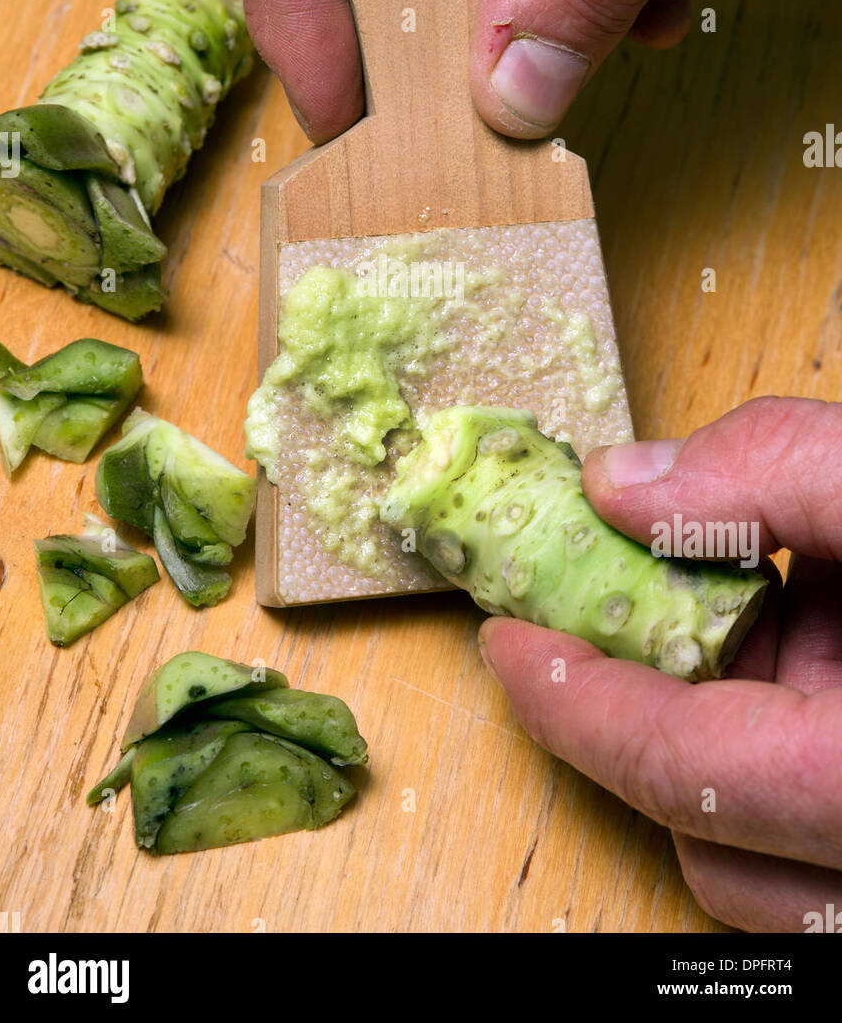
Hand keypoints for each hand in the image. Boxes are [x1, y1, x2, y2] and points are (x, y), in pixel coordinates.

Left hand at [479, 396, 841, 931]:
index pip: (671, 766)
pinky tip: (815, 637)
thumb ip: (771, 474)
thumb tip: (619, 487)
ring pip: (759, 844)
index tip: (506, 642)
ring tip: (760, 606)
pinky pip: (812, 825)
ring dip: (722, 727)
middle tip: (633, 604)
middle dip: (642, 713)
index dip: (568, 699)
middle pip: (701, 830)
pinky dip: (783, 734)